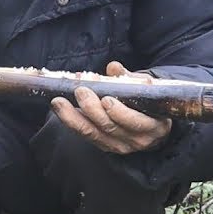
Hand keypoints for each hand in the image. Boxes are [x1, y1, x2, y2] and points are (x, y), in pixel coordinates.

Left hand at [51, 61, 173, 154]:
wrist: (152, 123)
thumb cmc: (149, 102)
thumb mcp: (146, 88)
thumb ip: (131, 78)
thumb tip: (113, 67)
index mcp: (153, 126)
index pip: (135, 122)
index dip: (119, 112)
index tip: (106, 99)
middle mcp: (136, 140)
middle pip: (109, 127)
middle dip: (92, 109)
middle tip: (80, 90)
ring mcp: (118, 146)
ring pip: (92, 133)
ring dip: (72, 117)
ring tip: (58, 101)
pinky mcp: (104, 146)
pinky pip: (85, 135)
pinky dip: (71, 122)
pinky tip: (60, 109)